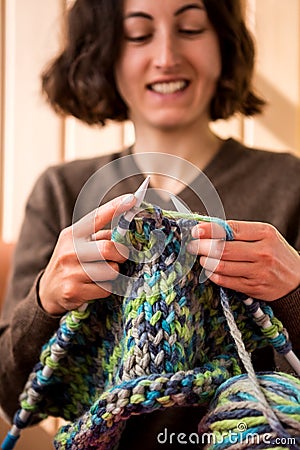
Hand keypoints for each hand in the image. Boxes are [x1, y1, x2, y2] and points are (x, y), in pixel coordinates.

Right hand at [39, 194, 135, 314]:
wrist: (47, 291)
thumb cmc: (71, 262)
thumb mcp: (78, 244)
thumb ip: (99, 237)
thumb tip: (126, 231)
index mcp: (72, 234)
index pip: (96, 217)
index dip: (116, 207)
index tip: (132, 199)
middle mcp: (69, 251)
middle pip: (108, 249)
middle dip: (121, 254)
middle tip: (120, 258)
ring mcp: (70, 272)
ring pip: (110, 271)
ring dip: (113, 274)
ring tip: (102, 274)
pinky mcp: (73, 291)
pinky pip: (104, 289)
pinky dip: (105, 289)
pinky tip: (93, 287)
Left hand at [187, 220, 299, 300]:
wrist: (296, 280)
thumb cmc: (275, 254)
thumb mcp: (264, 236)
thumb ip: (238, 231)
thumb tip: (207, 226)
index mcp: (265, 233)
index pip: (230, 229)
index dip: (209, 230)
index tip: (196, 230)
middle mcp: (262, 252)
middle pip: (223, 249)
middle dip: (202, 247)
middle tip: (192, 245)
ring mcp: (258, 271)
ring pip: (221, 266)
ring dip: (206, 261)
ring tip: (202, 258)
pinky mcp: (253, 287)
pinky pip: (226, 281)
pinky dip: (213, 275)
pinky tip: (211, 270)